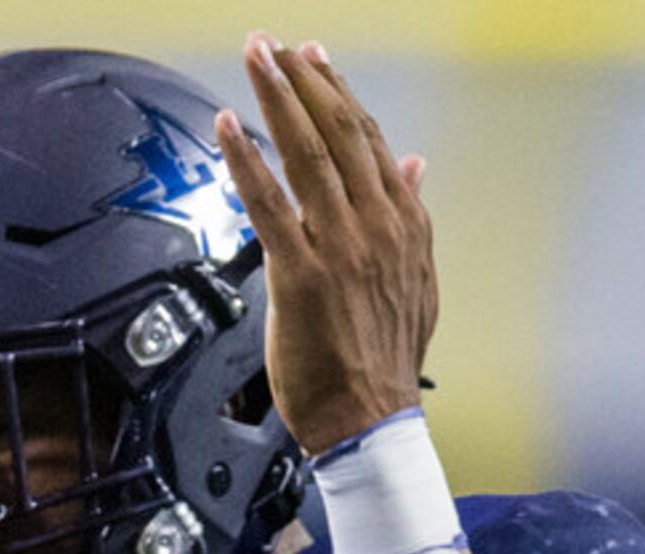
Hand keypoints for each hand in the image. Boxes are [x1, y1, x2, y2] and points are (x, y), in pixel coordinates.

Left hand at [216, 35, 435, 455]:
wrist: (370, 418)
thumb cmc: (381, 360)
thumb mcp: (416, 280)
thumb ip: (412, 216)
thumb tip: (414, 164)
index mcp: (403, 223)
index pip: (368, 140)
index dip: (338, 93)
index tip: (314, 60)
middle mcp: (375, 224)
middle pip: (337, 132)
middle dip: (303, 79)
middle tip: (273, 43)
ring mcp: (340, 246)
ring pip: (307, 154)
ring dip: (277, 98)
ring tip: (256, 57)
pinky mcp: (300, 274)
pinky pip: (269, 203)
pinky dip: (247, 159)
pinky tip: (229, 126)